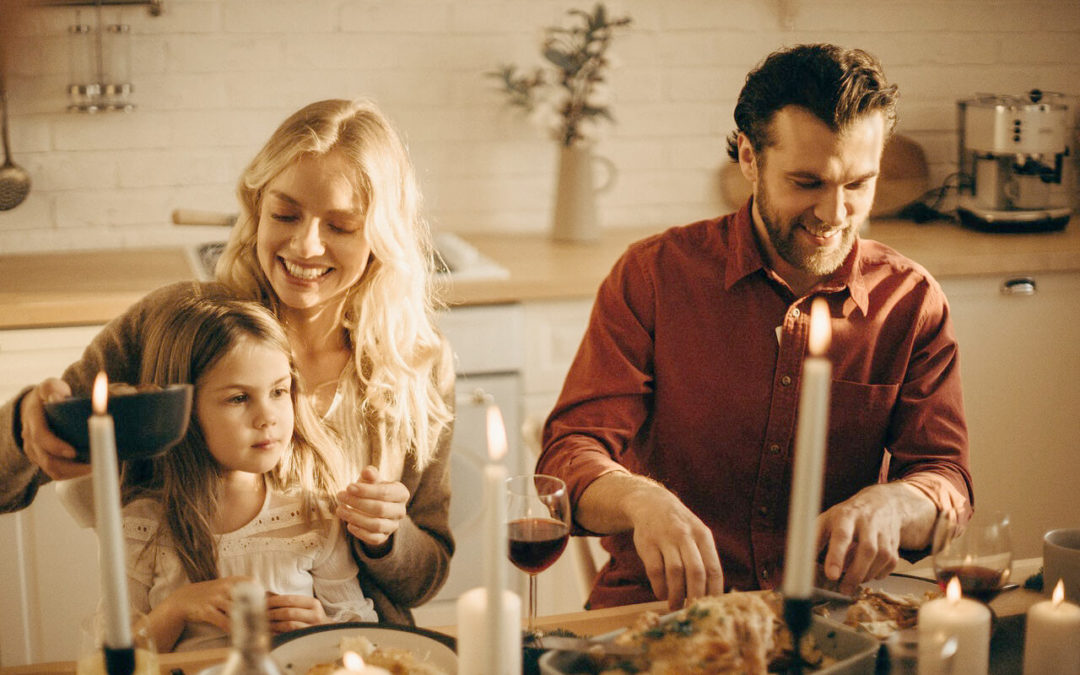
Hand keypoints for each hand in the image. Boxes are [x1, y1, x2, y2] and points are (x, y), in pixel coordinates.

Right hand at [19, 378, 89, 480]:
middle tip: (95, 464)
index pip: (41, 437)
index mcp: (33, 420)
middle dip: (72, 466)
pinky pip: (55, 473)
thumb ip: (52, 388)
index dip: (56, 446)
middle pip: (47, 460)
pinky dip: (72, 474)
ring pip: (52, 470)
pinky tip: (88, 469)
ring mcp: (35, 451)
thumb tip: (57, 396)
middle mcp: (31, 439)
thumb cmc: (48, 395)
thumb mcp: (49, 386)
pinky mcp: (42, 459)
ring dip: (74, 472)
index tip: (73, 451)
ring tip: (96, 467)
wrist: (34, 407)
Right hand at [150, 575, 254, 650]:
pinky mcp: (207, 611)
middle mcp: (225, 588)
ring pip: (237, 611)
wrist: (183, 599)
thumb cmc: (210, 594)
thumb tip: (263, 598)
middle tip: (263, 622)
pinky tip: (237, 633)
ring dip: (246, 622)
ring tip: (253, 630)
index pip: (254, 584)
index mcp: (232, 580)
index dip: (262, 596)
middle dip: (257, 611)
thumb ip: (241, 589)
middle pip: (248, 599)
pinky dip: (232, 629)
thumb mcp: (225, 586)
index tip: (266, 607)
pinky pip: (223, 622)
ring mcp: (215, 599)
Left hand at [266, 593, 328, 633]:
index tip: (264, 601)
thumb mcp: (307, 607)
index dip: (275, 600)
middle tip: (261, 612)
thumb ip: (292, 602)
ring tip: (265, 622)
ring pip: (288, 624)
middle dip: (272, 612)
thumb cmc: (311, 618)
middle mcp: (315, 615)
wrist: (325, 634)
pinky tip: (271, 631)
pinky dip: (278, 632)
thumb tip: (268, 594)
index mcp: (314, 603)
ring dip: (273, 623)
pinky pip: (289, 635)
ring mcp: (312, 628)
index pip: (291, 599)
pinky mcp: (307, 638)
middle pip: (288, 612)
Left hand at [336, 465, 409, 549]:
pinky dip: (360, 532)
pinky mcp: (384, 537)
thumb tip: (367, 471)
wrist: (374, 505)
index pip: (385, 493)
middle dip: (358, 503)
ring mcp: (393, 526)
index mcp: (401, 493)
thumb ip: (370, 475)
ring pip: (376, 525)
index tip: (348, 487)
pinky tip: (348, 524)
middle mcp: (401, 511)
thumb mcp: (371, 480)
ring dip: (355, 517)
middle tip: (340, 496)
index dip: (366, 490)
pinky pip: (374, 538)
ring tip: (340, 510)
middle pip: (380, 509)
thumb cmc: (372, 489)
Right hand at [625, 484, 723, 610]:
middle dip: (695, 596)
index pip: (713, 569)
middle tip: (692, 611)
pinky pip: (655, 570)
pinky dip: (660, 587)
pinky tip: (662, 593)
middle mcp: (685, 535)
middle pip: (696, 572)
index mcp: (703, 535)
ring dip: (676, 594)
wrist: (651, 503)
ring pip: (675, 572)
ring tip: (675, 606)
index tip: (710, 608)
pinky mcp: (647, 543)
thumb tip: (712, 595)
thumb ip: (704, 559)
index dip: (713, 592)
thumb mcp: (696, 534)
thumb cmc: (679, 528)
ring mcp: (665, 538)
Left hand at [816, 483, 921, 594]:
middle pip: (867, 549)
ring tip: (852, 581)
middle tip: (843, 589)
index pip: (842, 535)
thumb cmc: (847, 515)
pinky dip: (878, 574)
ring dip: (866, 574)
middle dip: (855, 573)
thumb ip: (814, 540)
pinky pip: (890, 564)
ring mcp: (884, 532)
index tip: (831, 575)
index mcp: (846, 515)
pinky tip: (867, 572)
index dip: (836, 556)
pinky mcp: (895, 544)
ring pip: (881, 558)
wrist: (881, 503)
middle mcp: (868, 522)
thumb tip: (801, 562)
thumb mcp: (826, 520)